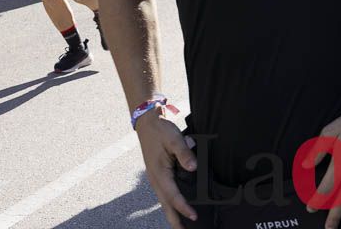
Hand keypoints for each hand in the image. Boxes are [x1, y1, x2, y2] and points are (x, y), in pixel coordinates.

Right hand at [135, 111, 198, 226]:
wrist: (147, 122)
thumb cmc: (160, 130)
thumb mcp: (174, 138)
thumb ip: (184, 153)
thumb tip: (193, 168)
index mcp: (159, 172)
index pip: (173, 195)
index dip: (184, 207)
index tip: (193, 216)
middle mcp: (155, 178)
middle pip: (165, 204)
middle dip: (174, 219)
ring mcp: (155, 177)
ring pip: (163, 200)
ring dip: (171, 213)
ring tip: (179, 226)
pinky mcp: (157, 174)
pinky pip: (163, 193)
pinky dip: (168, 203)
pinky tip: (174, 206)